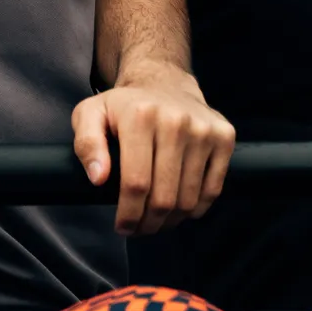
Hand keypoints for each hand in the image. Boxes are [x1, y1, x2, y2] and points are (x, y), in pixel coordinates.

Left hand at [73, 67, 234, 233]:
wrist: (165, 82)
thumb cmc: (125, 107)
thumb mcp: (91, 115)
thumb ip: (87, 145)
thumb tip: (99, 177)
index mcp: (141, 116)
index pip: (136, 184)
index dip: (128, 215)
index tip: (122, 227)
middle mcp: (176, 121)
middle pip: (164, 198)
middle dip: (148, 224)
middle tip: (139, 228)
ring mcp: (204, 129)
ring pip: (188, 200)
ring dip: (171, 220)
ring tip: (157, 219)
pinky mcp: (224, 136)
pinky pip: (212, 190)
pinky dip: (195, 209)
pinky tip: (180, 207)